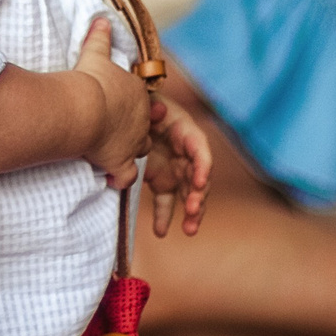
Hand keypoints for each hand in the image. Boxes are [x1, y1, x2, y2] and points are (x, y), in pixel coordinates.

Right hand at [70, 17, 151, 176]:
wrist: (84, 107)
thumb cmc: (89, 80)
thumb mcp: (94, 53)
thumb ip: (99, 36)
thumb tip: (101, 18)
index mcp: (138, 93)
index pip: (141, 100)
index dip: (129, 105)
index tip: (115, 106)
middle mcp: (141, 118)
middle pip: (144, 126)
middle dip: (133, 129)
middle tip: (114, 129)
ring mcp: (133, 142)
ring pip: (140, 150)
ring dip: (128, 152)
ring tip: (112, 152)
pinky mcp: (120, 161)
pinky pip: (125, 176)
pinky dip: (119, 178)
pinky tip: (109, 177)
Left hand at [137, 98, 212, 235]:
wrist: (132, 115)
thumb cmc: (146, 106)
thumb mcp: (151, 103)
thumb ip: (154, 108)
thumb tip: (158, 111)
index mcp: (187, 134)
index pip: (201, 152)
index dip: (202, 168)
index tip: (200, 183)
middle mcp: (187, 155)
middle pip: (199, 178)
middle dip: (199, 196)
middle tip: (192, 209)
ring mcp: (176, 171)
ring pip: (189, 195)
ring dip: (192, 213)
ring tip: (189, 230)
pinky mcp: (163, 182)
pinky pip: (166, 202)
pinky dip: (164, 218)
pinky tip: (161, 232)